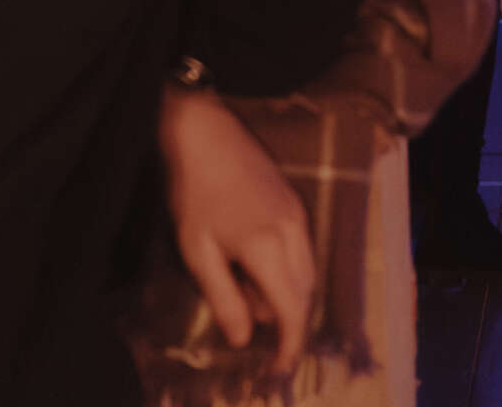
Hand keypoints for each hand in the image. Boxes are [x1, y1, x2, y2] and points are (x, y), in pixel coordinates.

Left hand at [158, 86, 313, 374]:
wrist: (205, 129)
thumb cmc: (195, 190)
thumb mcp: (198, 250)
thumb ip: (224, 297)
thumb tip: (244, 338)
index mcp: (269, 248)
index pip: (292, 310)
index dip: (289, 346)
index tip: (278, 371)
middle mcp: (294, 232)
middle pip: (305, 293)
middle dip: (289, 324)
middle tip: (262, 346)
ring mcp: (296, 213)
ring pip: (307, 270)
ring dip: (288, 298)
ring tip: (252, 306)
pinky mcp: (292, 200)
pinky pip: (302, 249)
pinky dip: (288, 272)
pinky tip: (257, 271)